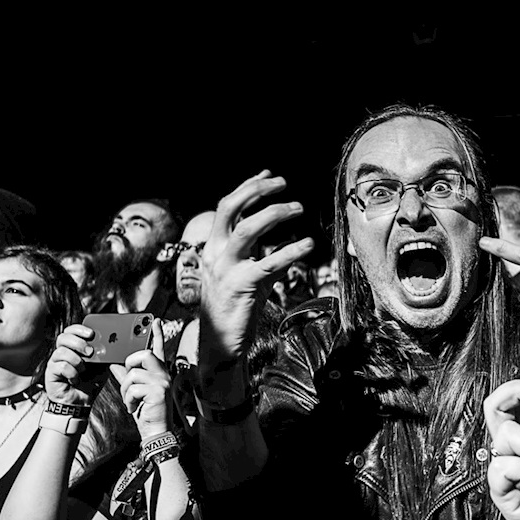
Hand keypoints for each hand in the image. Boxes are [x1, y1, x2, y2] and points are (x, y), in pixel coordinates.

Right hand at [45, 325, 108, 410]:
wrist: (81, 402)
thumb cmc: (90, 382)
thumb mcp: (102, 366)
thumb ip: (105, 355)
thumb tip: (115, 344)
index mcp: (74, 348)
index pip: (71, 330)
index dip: (79, 329)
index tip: (92, 333)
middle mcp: (62, 352)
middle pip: (63, 337)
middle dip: (78, 342)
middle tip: (90, 352)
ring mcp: (55, 362)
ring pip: (61, 351)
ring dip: (76, 360)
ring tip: (83, 369)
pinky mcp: (50, 373)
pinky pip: (59, 366)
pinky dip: (71, 373)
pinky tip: (76, 379)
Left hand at [111, 320, 174, 439]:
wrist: (155, 431)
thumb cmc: (147, 411)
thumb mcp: (134, 391)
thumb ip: (126, 375)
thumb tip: (114, 364)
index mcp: (159, 372)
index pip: (158, 349)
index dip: (157, 334)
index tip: (155, 321)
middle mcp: (164, 374)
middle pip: (144, 355)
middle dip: (130, 365)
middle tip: (129, 381)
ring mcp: (162, 382)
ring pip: (133, 374)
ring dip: (126, 390)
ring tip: (131, 401)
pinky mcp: (158, 392)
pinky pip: (133, 388)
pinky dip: (128, 400)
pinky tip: (134, 407)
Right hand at [201, 172, 313, 363]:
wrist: (218, 343)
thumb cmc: (234, 309)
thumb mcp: (248, 276)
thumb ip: (263, 257)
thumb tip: (288, 243)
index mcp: (213, 247)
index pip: (227, 207)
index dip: (248, 188)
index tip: (269, 175)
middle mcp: (215, 253)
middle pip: (230, 208)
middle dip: (256, 191)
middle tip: (283, 183)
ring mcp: (225, 269)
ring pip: (246, 230)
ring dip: (273, 213)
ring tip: (297, 208)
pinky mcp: (241, 286)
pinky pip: (269, 263)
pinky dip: (290, 251)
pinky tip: (307, 244)